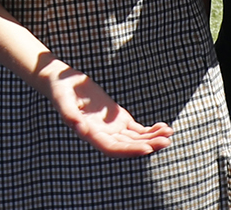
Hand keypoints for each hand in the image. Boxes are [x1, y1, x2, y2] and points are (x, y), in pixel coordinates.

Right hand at [41, 60, 172, 156]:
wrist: (62, 80)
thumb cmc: (61, 89)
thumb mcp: (63, 100)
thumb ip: (70, 115)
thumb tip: (81, 128)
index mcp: (90, 134)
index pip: (112, 148)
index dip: (129, 150)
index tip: (146, 149)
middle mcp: (102, 134)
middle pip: (128, 146)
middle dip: (147, 145)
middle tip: (166, 142)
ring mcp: (111, 127)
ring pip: (135, 138)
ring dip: (152, 138)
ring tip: (169, 133)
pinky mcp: (118, 118)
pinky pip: (136, 129)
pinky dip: (150, 129)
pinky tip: (164, 126)